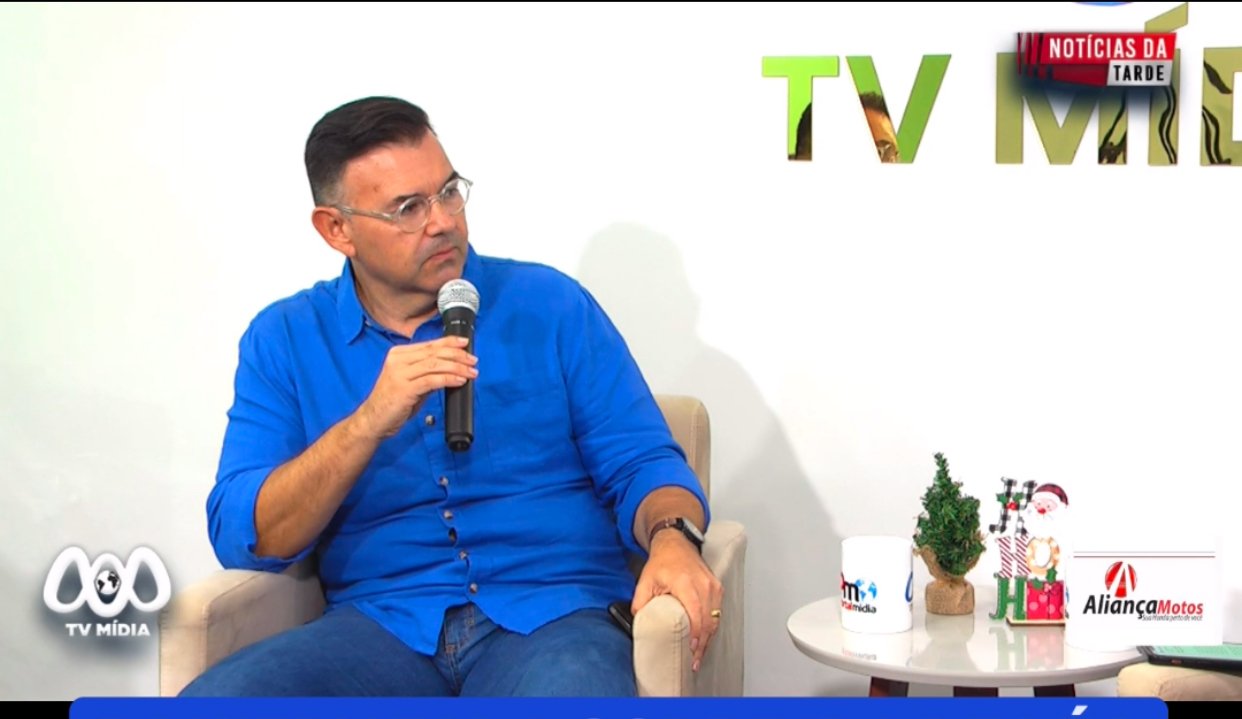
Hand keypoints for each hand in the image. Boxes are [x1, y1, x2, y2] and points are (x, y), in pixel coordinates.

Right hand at [353, 336, 477, 439]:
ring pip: (435, 364)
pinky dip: (448, 378)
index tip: (464, 343)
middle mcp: (398, 360)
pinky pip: (432, 380)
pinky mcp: (404, 388)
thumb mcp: (411, 383)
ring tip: (471, 372)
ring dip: (457, 367)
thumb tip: (450, 368)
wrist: (373, 420)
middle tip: (473, 360)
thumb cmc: (392, 403)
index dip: (449, 342)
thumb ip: (427, 374)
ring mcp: (399, 373)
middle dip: (457, 355)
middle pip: (434, 352)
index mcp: (398, 355)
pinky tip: (459, 380)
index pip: (429, 344)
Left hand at [631, 530, 723, 672]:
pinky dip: (711, 626)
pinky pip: (717, 611)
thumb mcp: (645, 581)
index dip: (695, 634)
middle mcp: (703, 584)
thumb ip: (640, 603)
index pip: (695, 613)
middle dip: (702, 643)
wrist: (675, 544)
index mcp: (685, 582)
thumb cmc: (662, 562)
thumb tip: (639, 624)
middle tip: (694, 661)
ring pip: (715, 618)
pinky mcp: (717, 587)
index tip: (691, 649)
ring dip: (708, 638)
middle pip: (708, 620)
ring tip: (698, 655)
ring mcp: (712, 585)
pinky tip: (704, 639)